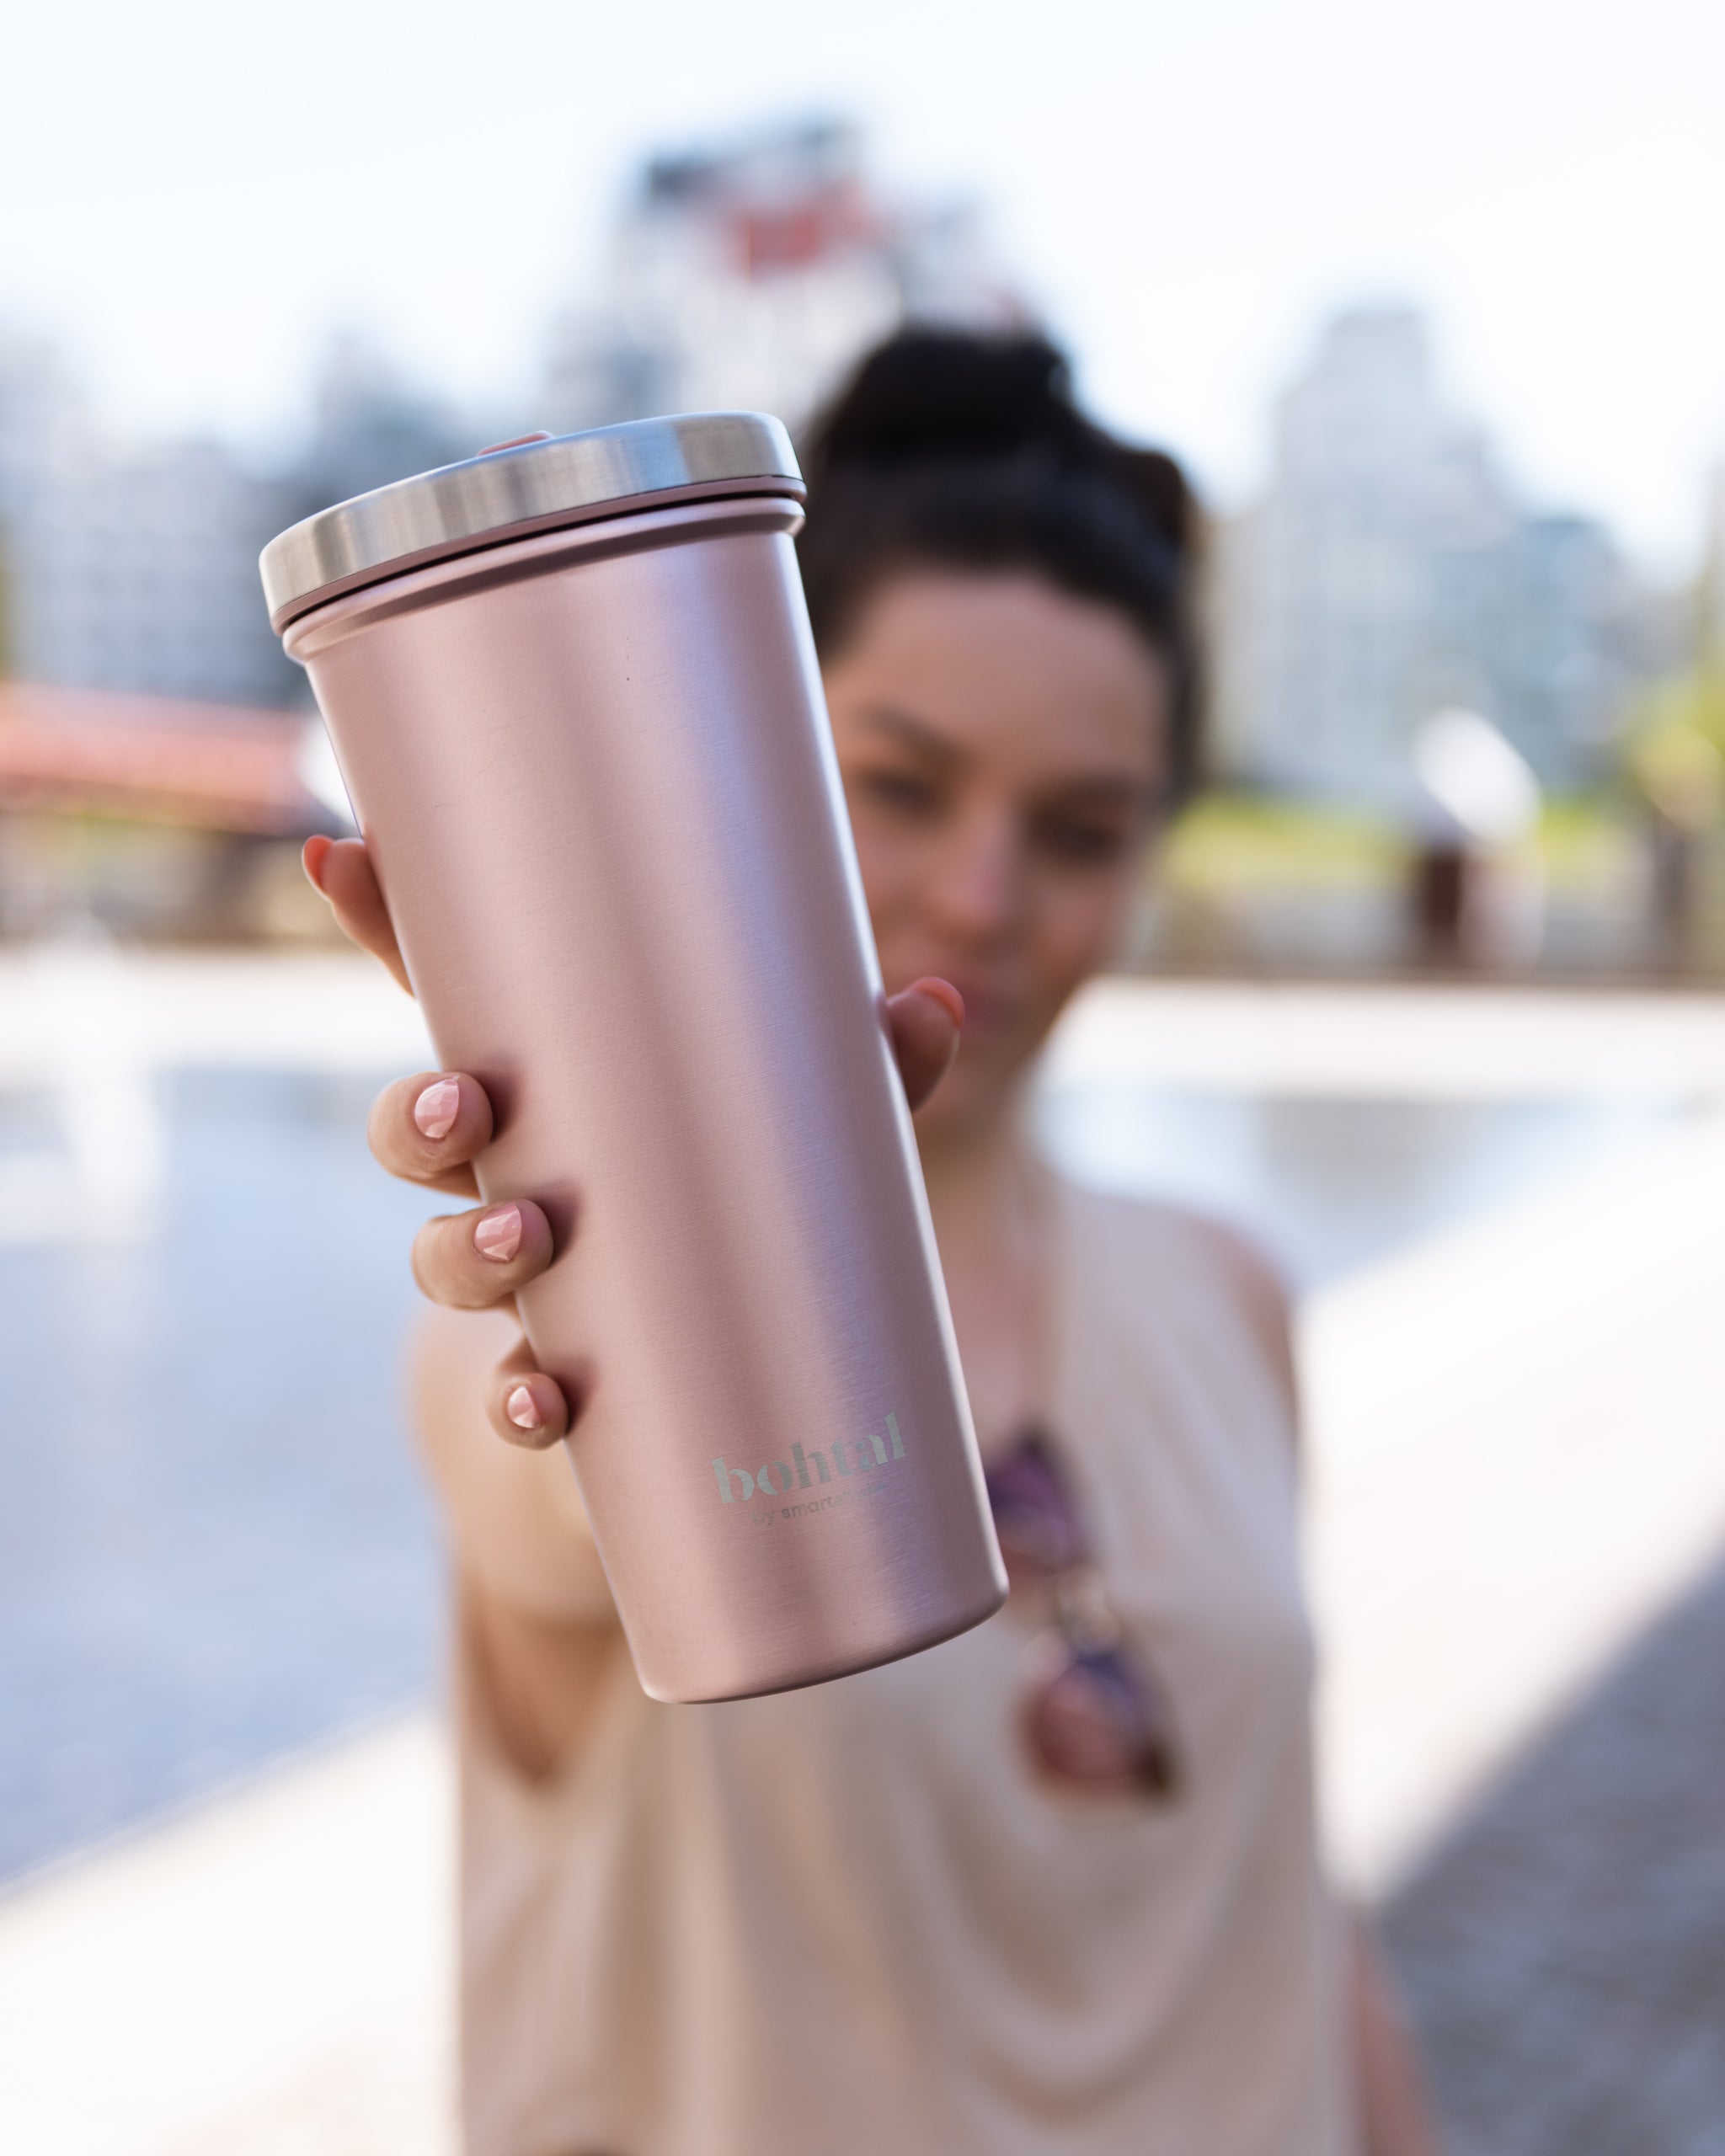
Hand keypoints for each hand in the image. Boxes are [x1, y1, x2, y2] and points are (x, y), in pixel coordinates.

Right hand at [302, 833, 964, 1451]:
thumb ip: (869, 1073)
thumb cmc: (760, 1227)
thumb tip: (936, 1001)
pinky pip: (510, 1396)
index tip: (342, 855)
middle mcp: (519, 1182)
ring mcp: (530, 1289)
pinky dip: (517, 1402)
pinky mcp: (558, 1388)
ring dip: (466, 1244)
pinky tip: (542, 1400)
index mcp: (563, 1096)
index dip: (390, 930)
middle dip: (420, 1111)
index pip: (461, 1004)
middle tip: (469, 1104)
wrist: (739, 1410)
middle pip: (419, 1132)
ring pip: (443, 1256)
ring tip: (527, 1234)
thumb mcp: (822, 1141)